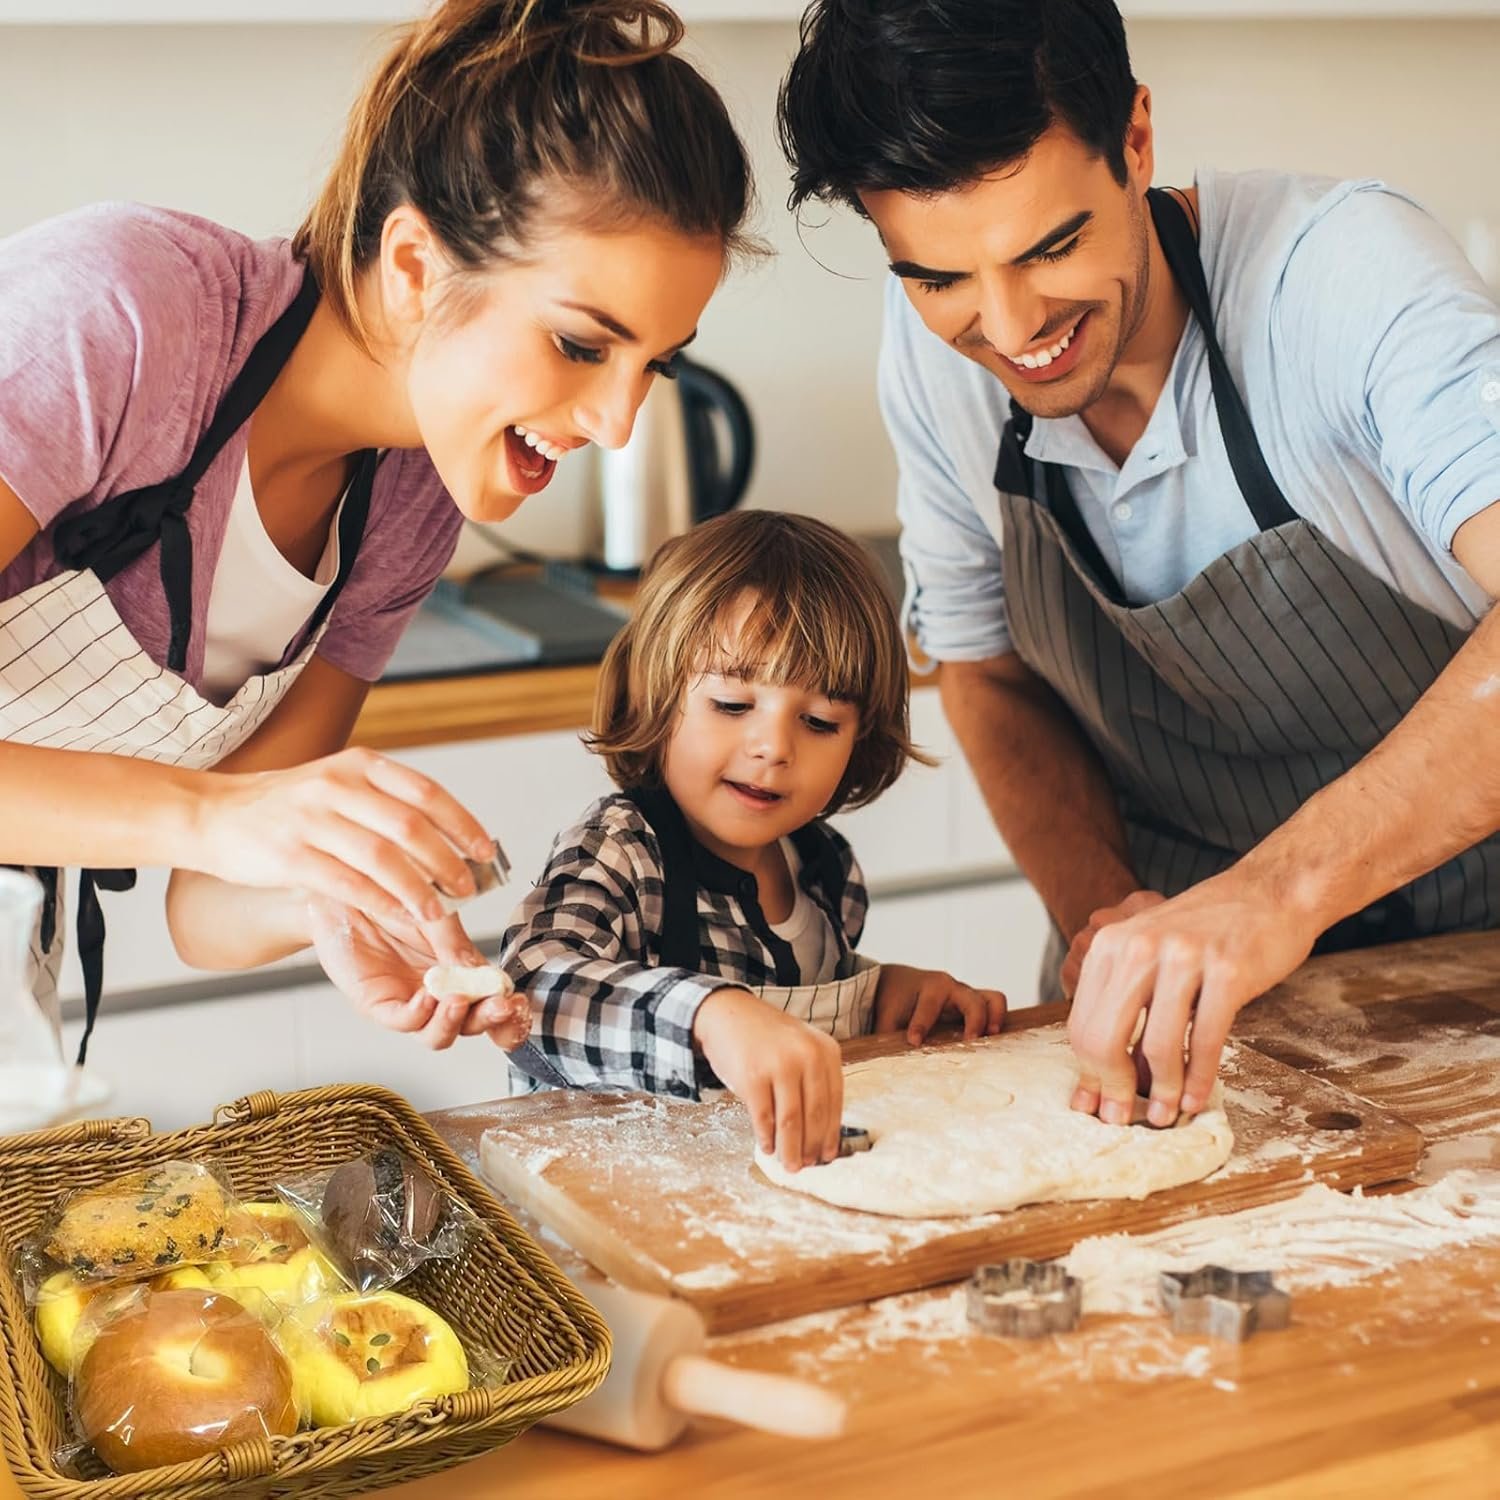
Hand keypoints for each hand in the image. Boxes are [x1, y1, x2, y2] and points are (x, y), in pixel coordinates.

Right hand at [196, 748, 493, 925]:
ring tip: (439, 913)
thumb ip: (385, 802)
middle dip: (447, 862)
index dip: (462, 823)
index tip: (484, 851)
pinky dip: (381, 902)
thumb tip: (447, 835)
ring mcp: (312, 820)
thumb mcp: (338, 784)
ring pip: (383, 858)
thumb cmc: (285, 806)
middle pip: (410, 827)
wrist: (214, 814)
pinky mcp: (290, 856)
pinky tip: (400, 916)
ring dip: (419, 889)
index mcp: (358, 765)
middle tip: (467, 889)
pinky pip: (347, 883)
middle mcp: (337, 786)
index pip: (425, 792)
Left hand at [307, 897, 529, 1051]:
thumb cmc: (389, 893)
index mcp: (459, 971)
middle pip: (470, 1025)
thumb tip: (487, 976)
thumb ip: (457, 943)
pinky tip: (429, 995)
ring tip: (461, 1000)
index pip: (491, 1002)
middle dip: (491, 1021)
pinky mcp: (377, 1003)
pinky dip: (421, 1013)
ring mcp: (408, 1001)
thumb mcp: (436, 912)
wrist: (344, 883)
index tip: (520, 1005)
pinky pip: (403, 1020)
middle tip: (502, 1007)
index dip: (510, 1013)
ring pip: (437, 1034)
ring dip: (455, 1022)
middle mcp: (437, 992)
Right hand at [693, 989, 842, 1172]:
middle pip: (814, 1115)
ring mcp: (779, 1065)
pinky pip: (763, 1117)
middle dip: (811, 1147)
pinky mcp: (752, 1077)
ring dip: (790, 1149)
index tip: (828, 1155)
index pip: (834, 1102)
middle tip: (807, 1166)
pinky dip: (766, 1137)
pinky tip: (767, 1147)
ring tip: (789, 1166)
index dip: (831, 1133)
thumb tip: (820, 1134)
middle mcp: (807, 1056)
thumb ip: (813, 1081)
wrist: (727, 1014)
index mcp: (826, 1051)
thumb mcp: (800, 1048)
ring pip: (791, 1121)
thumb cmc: (766, 1038)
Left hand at [872, 965, 1006, 1045]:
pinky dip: (997, 1024)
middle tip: (970, 1042)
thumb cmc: (894, 999)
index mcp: (929, 988)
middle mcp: (952, 989)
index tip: (914, 1041)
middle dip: (975, 1021)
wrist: (899, 982)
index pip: (929, 1007)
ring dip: (995, 1020)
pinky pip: (994, 1009)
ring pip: (993, 1000)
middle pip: (973, 1000)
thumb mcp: (887, 1018)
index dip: (921, 1025)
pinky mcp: (975, 1006)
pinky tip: (993, 1046)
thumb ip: (890, 1036)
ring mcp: (966, 996)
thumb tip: (888, 1063)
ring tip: (991, 1041)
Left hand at [1068, 867, 1318, 1126]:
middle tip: (1123, 1119)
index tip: (1094, 1104)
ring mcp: (1184, 958)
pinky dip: (1198, 1078)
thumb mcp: (1150, 953)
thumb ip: (1125, 1003)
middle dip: (1112, 1088)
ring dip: (1161, 1091)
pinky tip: (1194, 1099)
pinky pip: (1205, 1040)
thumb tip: (1105, 1076)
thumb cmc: (1208, 932)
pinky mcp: (1228, 972)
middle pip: (1106, 1038)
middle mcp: (1140, 948)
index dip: (1087, 1072)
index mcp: (1111, 945)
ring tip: (1164, 1114)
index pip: (1083, 1023)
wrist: (1269, 892)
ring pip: (1158, 1045)